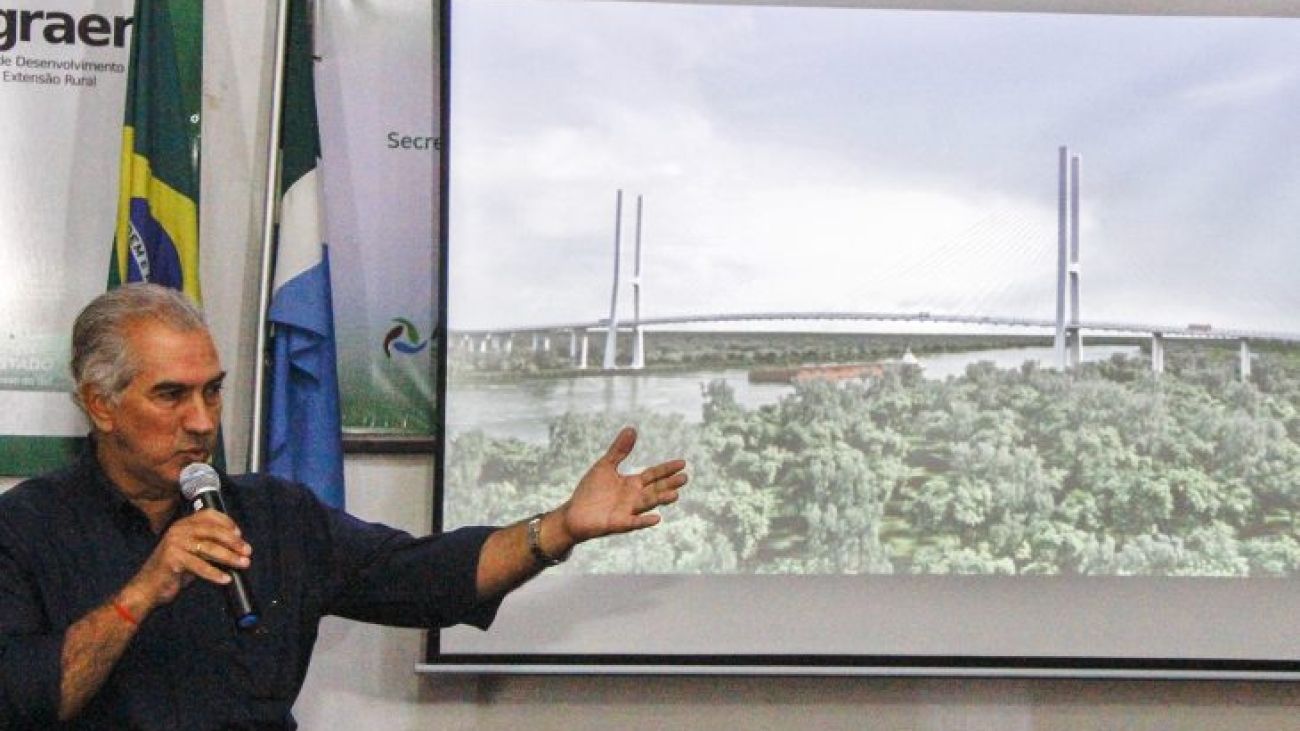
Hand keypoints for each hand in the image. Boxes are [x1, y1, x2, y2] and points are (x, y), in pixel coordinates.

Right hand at [119, 510, 252, 613]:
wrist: (148, 588)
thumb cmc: (174, 571)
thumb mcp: (193, 553)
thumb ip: (209, 545)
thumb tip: (238, 547)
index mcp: (183, 524)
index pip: (208, 514)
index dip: (227, 522)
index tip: (240, 534)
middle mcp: (178, 530)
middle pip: (213, 530)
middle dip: (234, 541)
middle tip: (248, 551)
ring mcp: (174, 543)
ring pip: (209, 547)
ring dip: (230, 557)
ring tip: (243, 564)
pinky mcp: (172, 559)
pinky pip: (199, 565)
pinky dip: (215, 573)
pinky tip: (226, 579)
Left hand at [553, 427, 687, 546]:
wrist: (574, 514)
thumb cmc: (590, 491)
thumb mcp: (605, 466)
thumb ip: (619, 450)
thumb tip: (632, 429)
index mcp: (632, 484)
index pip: (654, 475)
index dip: (667, 469)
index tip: (682, 463)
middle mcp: (634, 498)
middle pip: (655, 489)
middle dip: (669, 484)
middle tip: (684, 478)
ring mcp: (628, 511)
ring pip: (647, 504)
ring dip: (661, 500)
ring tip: (675, 495)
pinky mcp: (619, 523)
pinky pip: (634, 522)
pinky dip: (644, 521)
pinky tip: (656, 518)